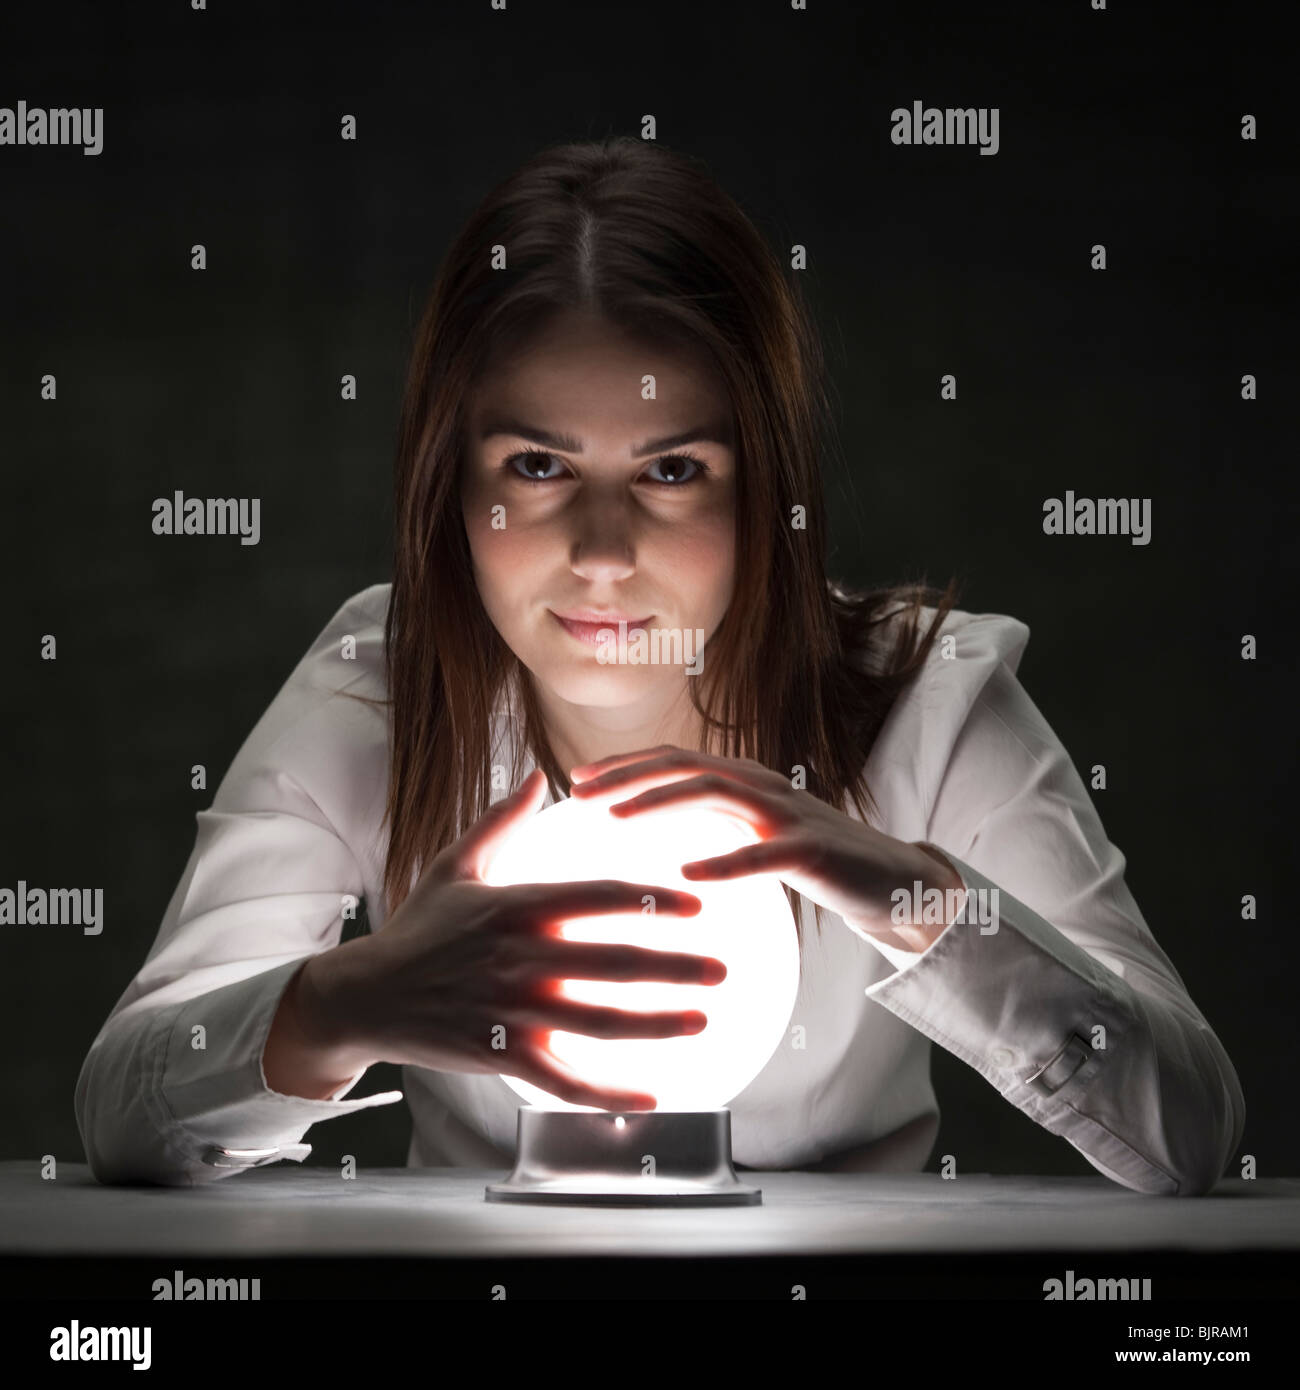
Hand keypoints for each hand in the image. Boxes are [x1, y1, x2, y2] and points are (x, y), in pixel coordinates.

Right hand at [312, 768, 725, 1110]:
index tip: (695, 904)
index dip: (648, 900)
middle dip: (674, 966)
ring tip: (703, 1019)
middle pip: (612, 963)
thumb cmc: (418, 928)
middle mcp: (520, 958)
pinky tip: (653, 1096)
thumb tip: (538, 774)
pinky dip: (610, 1092)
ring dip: (657, 1023)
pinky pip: (565, 1080)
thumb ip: (501, 820)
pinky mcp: (501, 1055)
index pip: (596, 898)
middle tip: (723, 969)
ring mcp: (512, 1010)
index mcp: (517, 906)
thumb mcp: (455, 866)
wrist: (366, 995)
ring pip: (599, 1022)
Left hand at [570, 745, 965, 953]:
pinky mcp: (812, 851)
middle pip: (686, 766)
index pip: (676, 760)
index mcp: (747, 783)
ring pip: (715, 794)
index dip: (626, 764)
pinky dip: (723, 861)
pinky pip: (762, 854)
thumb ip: (716, 826)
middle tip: (581, 792)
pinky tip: (688, 874)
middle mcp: (763, 787)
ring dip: (661, 803)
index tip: (578, 779)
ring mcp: (789, 815)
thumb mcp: (758, 837)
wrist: (895, 881)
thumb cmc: (816, 863)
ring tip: (616, 819)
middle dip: (629, 775)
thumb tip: (654, 834)